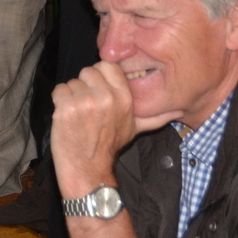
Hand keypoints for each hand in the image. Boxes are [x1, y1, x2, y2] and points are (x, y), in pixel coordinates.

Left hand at [51, 62, 175, 197]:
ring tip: (78, 116)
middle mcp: (106, 97)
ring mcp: (85, 102)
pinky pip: (58, 90)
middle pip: (87, 71)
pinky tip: (67, 118)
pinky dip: (59, 102)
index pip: (107, 65)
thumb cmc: (110, 147)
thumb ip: (156, 116)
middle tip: (88, 108)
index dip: (100, 77)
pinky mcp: (66, 108)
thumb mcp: (136, 129)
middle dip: (85, 86)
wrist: (88, 171)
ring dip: (71, 96)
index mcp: (124, 98)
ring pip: (72, 82)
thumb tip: (179, 109)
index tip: (98, 91)